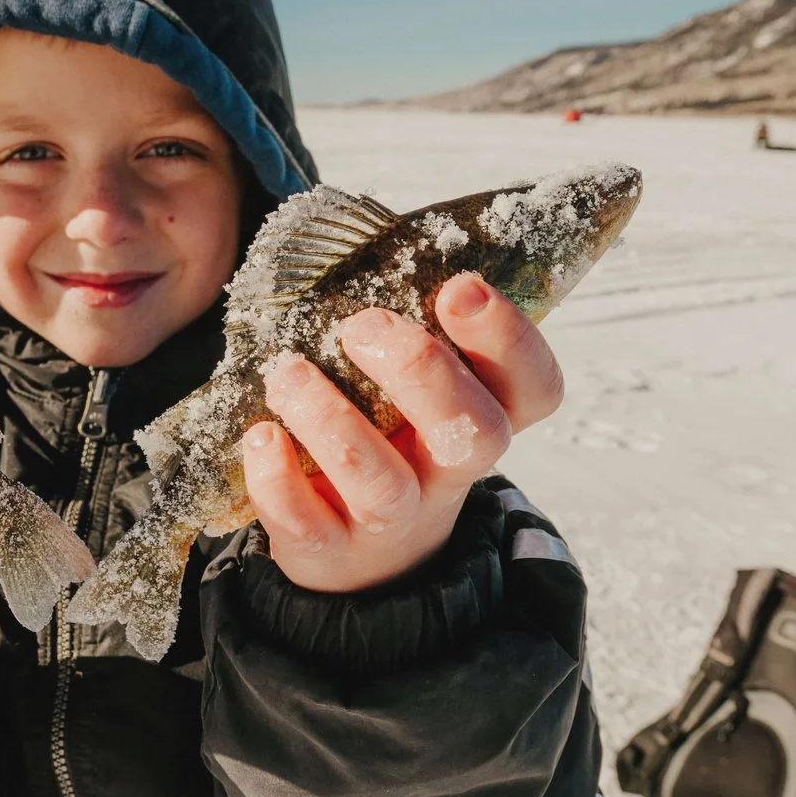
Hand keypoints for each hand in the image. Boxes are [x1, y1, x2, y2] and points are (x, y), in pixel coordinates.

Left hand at [241, 272, 562, 594]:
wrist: (357, 556)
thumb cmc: (385, 435)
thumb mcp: (412, 390)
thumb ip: (405, 329)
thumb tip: (356, 240)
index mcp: (482, 418)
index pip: (536, 388)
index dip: (510, 340)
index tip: (459, 287)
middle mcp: (448, 473)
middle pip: (476, 434)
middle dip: (422, 371)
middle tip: (362, 325)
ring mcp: (392, 519)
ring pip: (381, 482)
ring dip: (332, 421)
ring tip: (287, 373)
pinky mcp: (329, 550)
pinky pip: (309, 524)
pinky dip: (279, 481)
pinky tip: (259, 437)